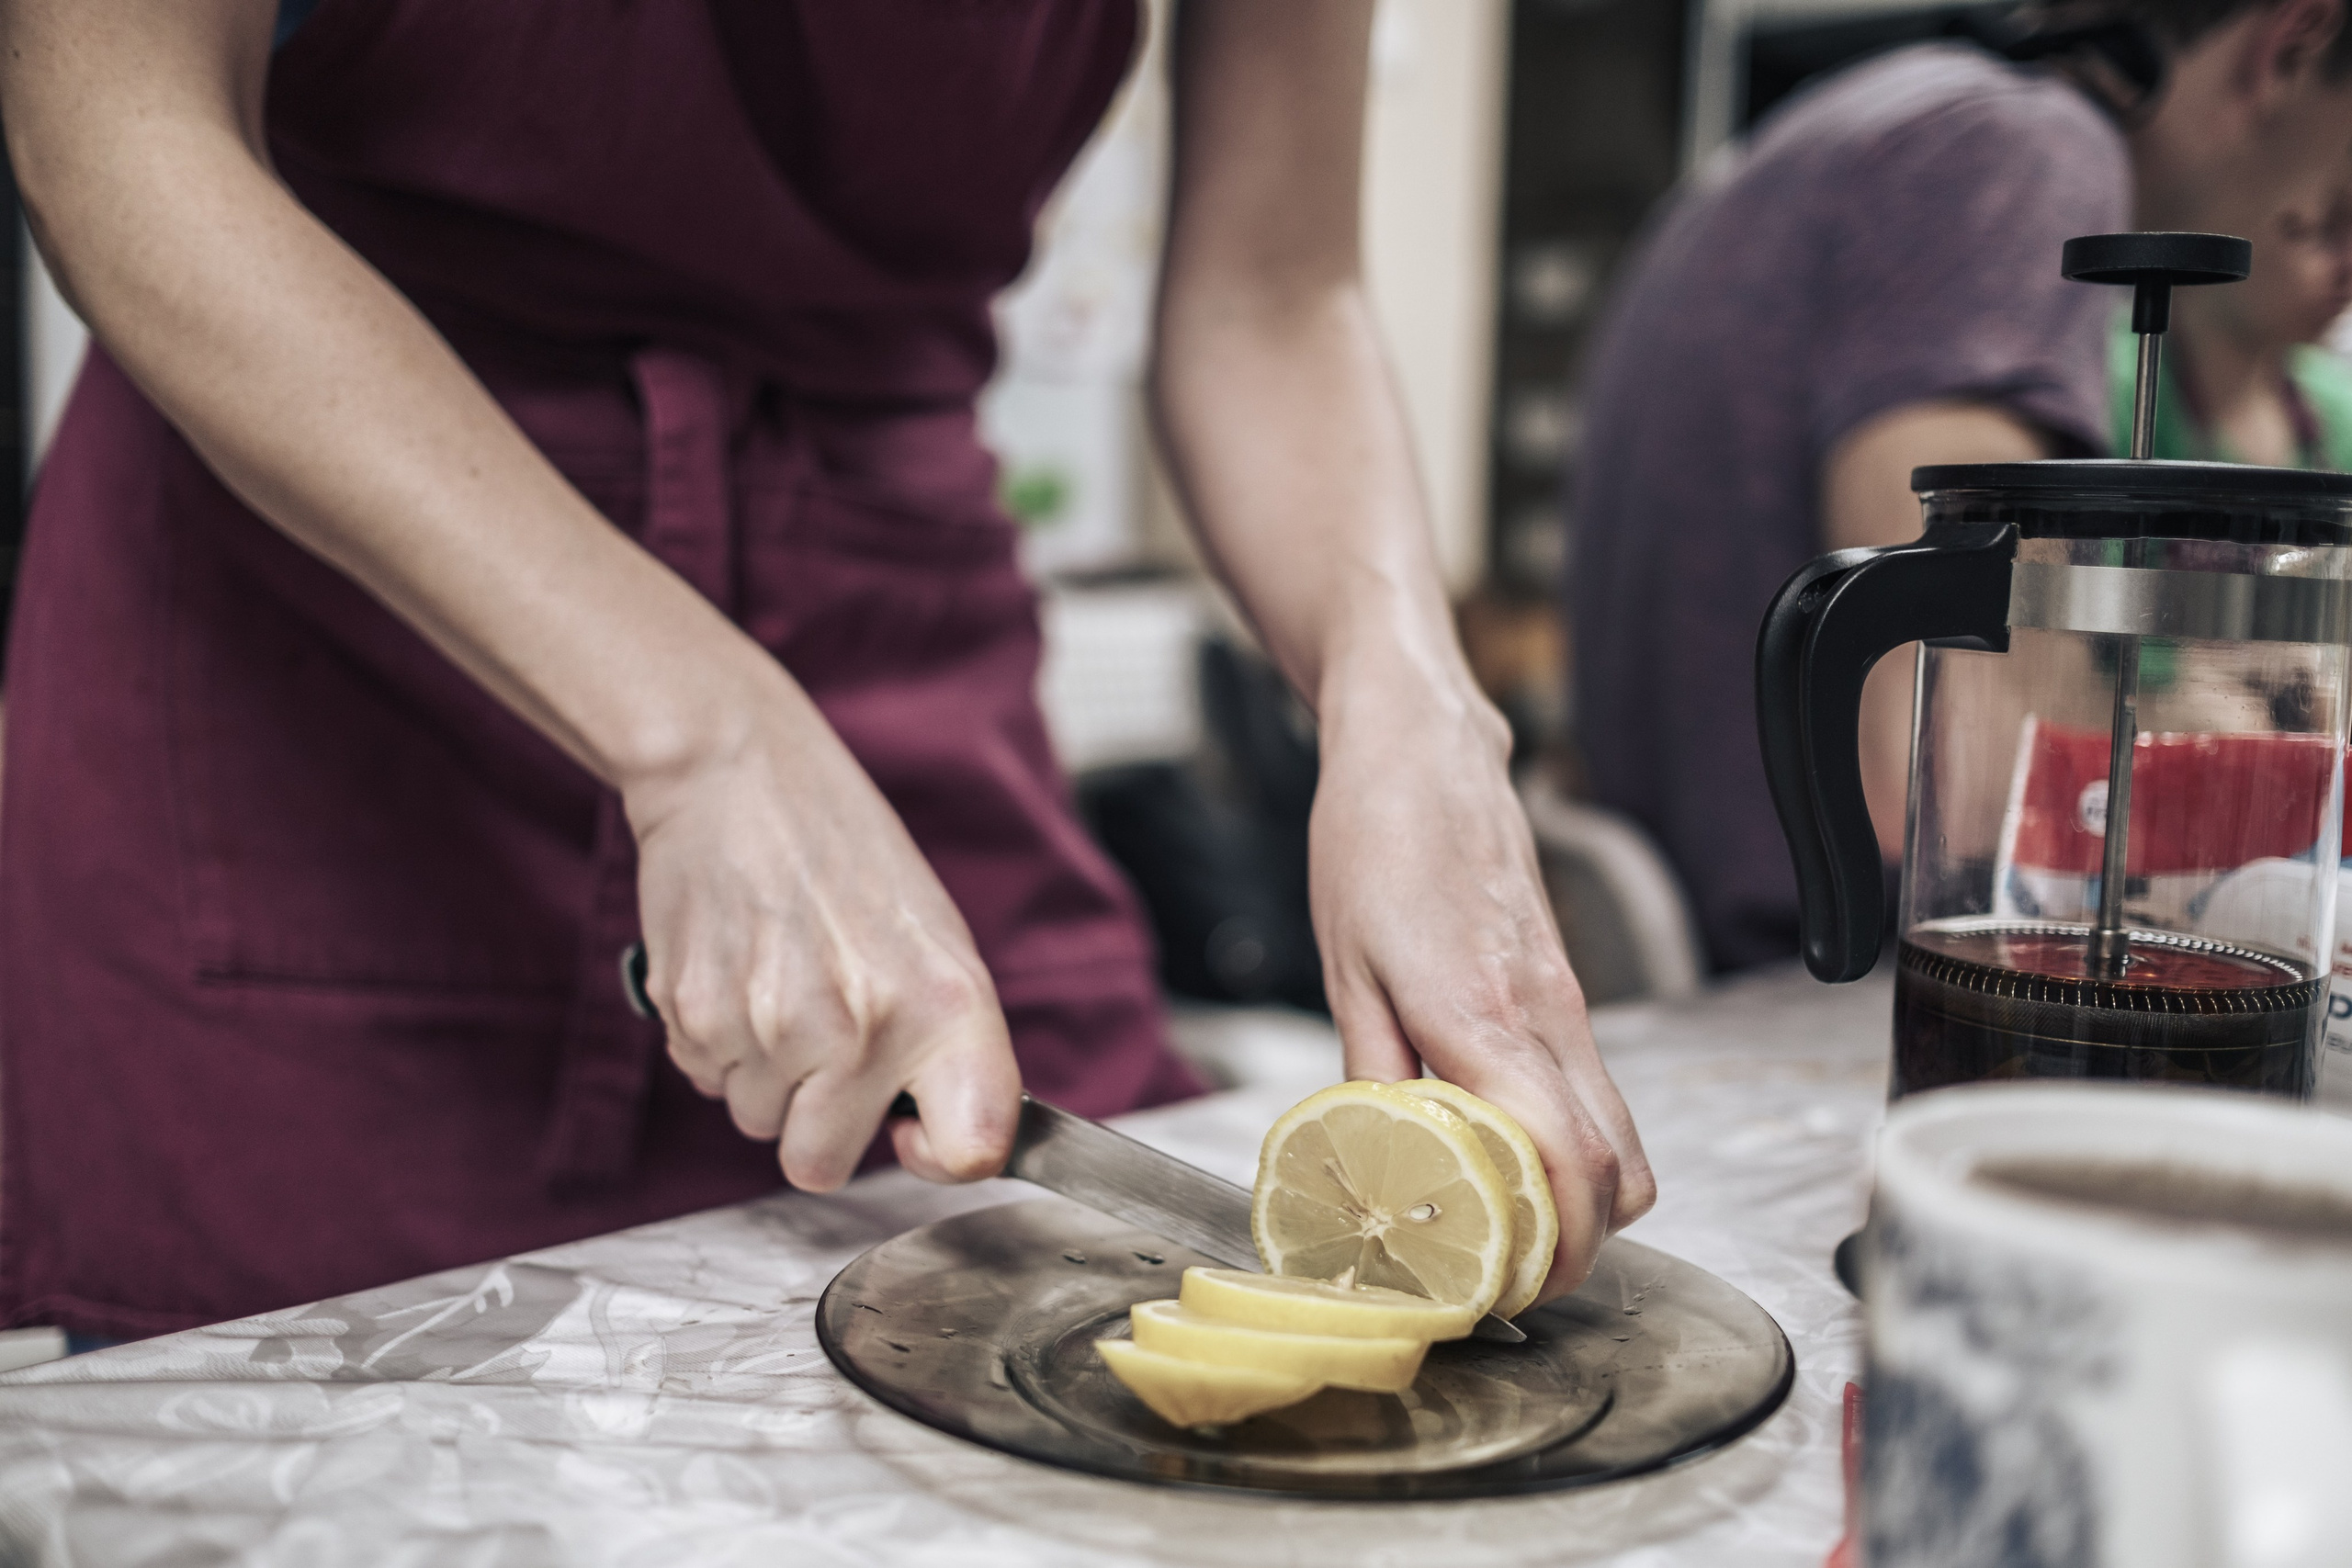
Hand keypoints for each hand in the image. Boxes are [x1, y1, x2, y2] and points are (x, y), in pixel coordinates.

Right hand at [622, 685, 1021, 1191]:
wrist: (737, 772)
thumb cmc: (842, 849)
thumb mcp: (935, 935)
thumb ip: (946, 1041)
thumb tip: (941, 1133)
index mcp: (946, 1004)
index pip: (973, 1148)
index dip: (938, 1157)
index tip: (915, 1129)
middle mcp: (864, 1027)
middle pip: (819, 1163)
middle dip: (817, 1120)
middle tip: (823, 1042)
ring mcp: (772, 1026)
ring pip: (756, 1120)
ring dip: (765, 1074)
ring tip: (778, 982)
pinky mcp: (697, 1014)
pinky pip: (706, 1078)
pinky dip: (718, 1042)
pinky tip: (738, 971)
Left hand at [1308, 683, 1654, 1303]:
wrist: (1424, 749)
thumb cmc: (1375, 840)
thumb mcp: (1345, 967)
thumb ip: (1372, 1072)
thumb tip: (1374, 1157)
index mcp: (1485, 1017)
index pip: (1566, 1165)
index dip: (1554, 1248)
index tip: (1511, 1288)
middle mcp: (1548, 1016)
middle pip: (1618, 1170)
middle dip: (1578, 1245)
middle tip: (1510, 1277)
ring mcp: (1568, 1002)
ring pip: (1621, 1134)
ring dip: (1584, 1197)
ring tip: (1509, 1224)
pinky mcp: (1565, 989)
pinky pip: (1598, 1090)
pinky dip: (1577, 1142)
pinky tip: (1510, 1148)